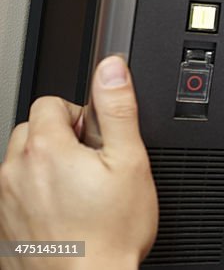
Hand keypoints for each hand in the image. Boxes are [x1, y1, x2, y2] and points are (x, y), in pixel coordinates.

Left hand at [0, 56, 157, 268]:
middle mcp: (15, 171)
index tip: (97, 139)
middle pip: (32, 130)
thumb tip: (112, 68)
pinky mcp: (3, 225)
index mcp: (47, 149)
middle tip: (92, 165)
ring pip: (21, 161)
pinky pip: (14, 192)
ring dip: (45, 165)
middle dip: (60, 138)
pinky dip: (35, 194)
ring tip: (79, 190)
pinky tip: (64, 212)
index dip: (80, 116)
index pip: (51, 103)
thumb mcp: (130, 162)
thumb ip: (117, 108)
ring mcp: (4, 200)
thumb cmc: (110, 233)